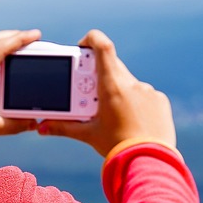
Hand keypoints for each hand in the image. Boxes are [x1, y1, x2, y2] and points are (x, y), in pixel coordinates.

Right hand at [39, 30, 176, 156]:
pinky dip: (136, 103)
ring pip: (128, 83)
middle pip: (112, 66)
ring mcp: (148, 91)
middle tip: (90, 95)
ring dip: (119, 92)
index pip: (102, 46)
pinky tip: (133, 121)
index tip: (82, 48)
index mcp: (112, 86)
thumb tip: (42, 127)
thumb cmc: (117, 148)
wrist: (149, 163)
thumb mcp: (88, 135)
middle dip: (99, 76)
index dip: (91, 40)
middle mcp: (132, 84)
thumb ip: (63, 127)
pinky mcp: (160, 101)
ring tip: (114, 115)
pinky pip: (145, 95)